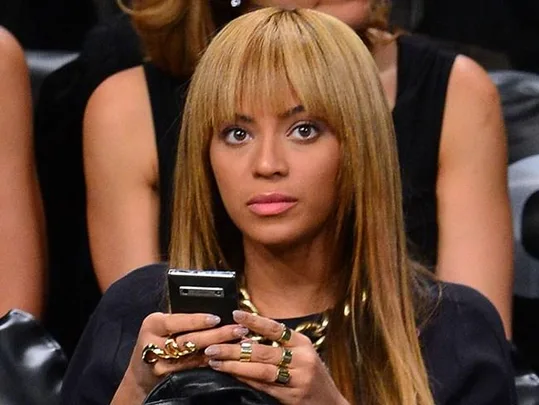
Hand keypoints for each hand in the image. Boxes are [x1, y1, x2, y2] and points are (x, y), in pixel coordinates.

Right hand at [113, 312, 248, 402]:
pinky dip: (214, 363)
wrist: (142, 372)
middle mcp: (153, 344)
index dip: (197, 320)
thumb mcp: (163, 326)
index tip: (216, 318)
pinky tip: (230, 357)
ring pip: (194, 357)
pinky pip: (195, 370)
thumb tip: (218, 309)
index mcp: (153, 324)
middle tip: (238, 329)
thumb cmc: (159, 339)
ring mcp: (160, 364)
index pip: (176, 321)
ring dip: (220, 350)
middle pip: (188, 340)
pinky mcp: (169, 379)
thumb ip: (182, 319)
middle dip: (216, 335)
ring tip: (241, 343)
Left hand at [204, 310, 348, 404]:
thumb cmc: (312, 376)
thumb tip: (247, 334)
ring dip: (235, 365)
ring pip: (261, 370)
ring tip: (216, 361)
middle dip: (234, 348)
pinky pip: (263, 386)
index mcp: (302, 344)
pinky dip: (245, 378)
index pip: (275, 328)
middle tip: (213, 345)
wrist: (331, 404)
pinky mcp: (291, 396)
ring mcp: (297, 379)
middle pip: (262, 351)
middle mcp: (301, 359)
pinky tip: (231, 374)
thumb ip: (281, 344)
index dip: (255, 321)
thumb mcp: (302, 354)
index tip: (235, 315)